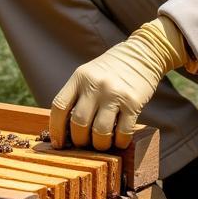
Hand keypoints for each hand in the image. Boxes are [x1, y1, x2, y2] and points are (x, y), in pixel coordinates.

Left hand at [50, 15, 189, 149]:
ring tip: (101, 144)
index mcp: (79, 77)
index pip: (59, 107)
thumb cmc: (111, 69)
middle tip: (83, 144)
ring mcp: (114, 94)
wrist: (142, 53)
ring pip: (100, 131)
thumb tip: (66, 129)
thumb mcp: (88, 74)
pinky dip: (119, 142)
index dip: (56, 129)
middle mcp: (95, 85)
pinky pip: (123, 131)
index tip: (58, 143)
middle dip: (79, 140)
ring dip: (99, 145)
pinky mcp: (133, 103)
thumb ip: (77, 95)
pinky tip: (118, 141)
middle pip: (79, 122)